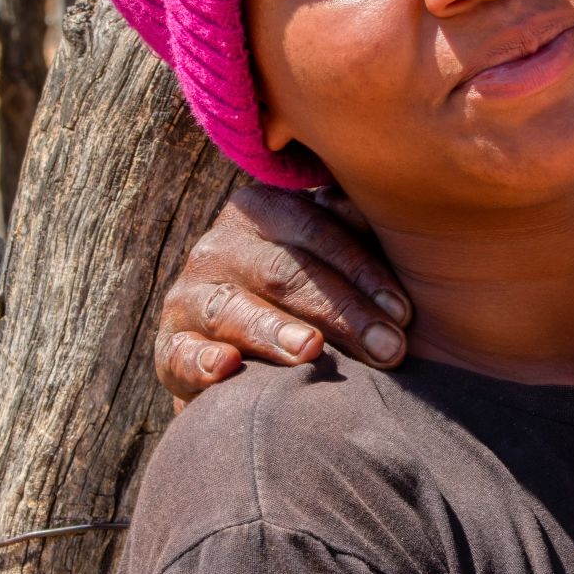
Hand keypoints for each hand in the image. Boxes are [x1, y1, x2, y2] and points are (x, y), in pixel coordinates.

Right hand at [154, 186, 410, 401]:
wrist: (252, 361)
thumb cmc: (313, 300)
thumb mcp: (333, 259)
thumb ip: (356, 230)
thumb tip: (393, 204)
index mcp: (262, 210)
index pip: (315, 231)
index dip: (362, 270)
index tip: (405, 311)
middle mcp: (219, 246)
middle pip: (281, 273)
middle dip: (340, 312)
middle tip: (388, 349)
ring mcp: (189, 296)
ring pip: (232, 309)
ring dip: (273, 332)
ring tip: (311, 351)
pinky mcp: (169, 346)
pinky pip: (181, 353)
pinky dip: (202, 363)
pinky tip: (228, 369)